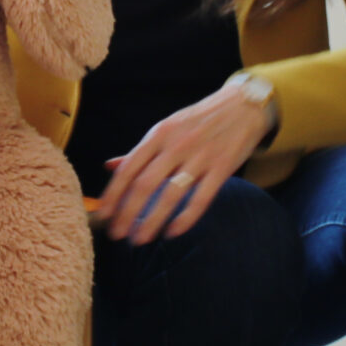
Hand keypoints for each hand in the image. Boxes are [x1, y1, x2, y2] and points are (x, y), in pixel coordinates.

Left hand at [93, 85, 273, 246]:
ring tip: (140, 239)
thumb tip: (109, 166)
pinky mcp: (222, 168)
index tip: (102, 215)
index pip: (128, 168)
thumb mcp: (166, 128)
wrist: (243, 105)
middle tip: (117, 234)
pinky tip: (172, 232)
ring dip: (152, 221)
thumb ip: (140, 151)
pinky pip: (200, 200)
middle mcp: (176, 145)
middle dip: (127, 213)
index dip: (113, 194)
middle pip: (144, 185)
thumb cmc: (199, 120)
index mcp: (158, 135)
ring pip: (170, 196)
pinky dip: (185, 219)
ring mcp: (199, 157)